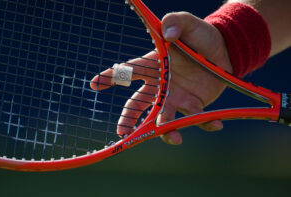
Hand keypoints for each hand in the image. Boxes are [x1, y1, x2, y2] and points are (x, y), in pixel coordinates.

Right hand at [90, 12, 231, 144]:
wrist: (222, 49)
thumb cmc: (199, 36)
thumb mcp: (186, 23)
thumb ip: (175, 21)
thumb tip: (167, 33)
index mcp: (153, 66)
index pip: (128, 71)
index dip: (110, 77)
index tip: (95, 84)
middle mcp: (161, 86)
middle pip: (138, 105)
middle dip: (129, 119)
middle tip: (122, 133)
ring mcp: (177, 98)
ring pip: (165, 119)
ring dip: (167, 130)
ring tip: (174, 137)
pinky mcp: (194, 104)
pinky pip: (198, 118)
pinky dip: (206, 123)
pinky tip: (215, 123)